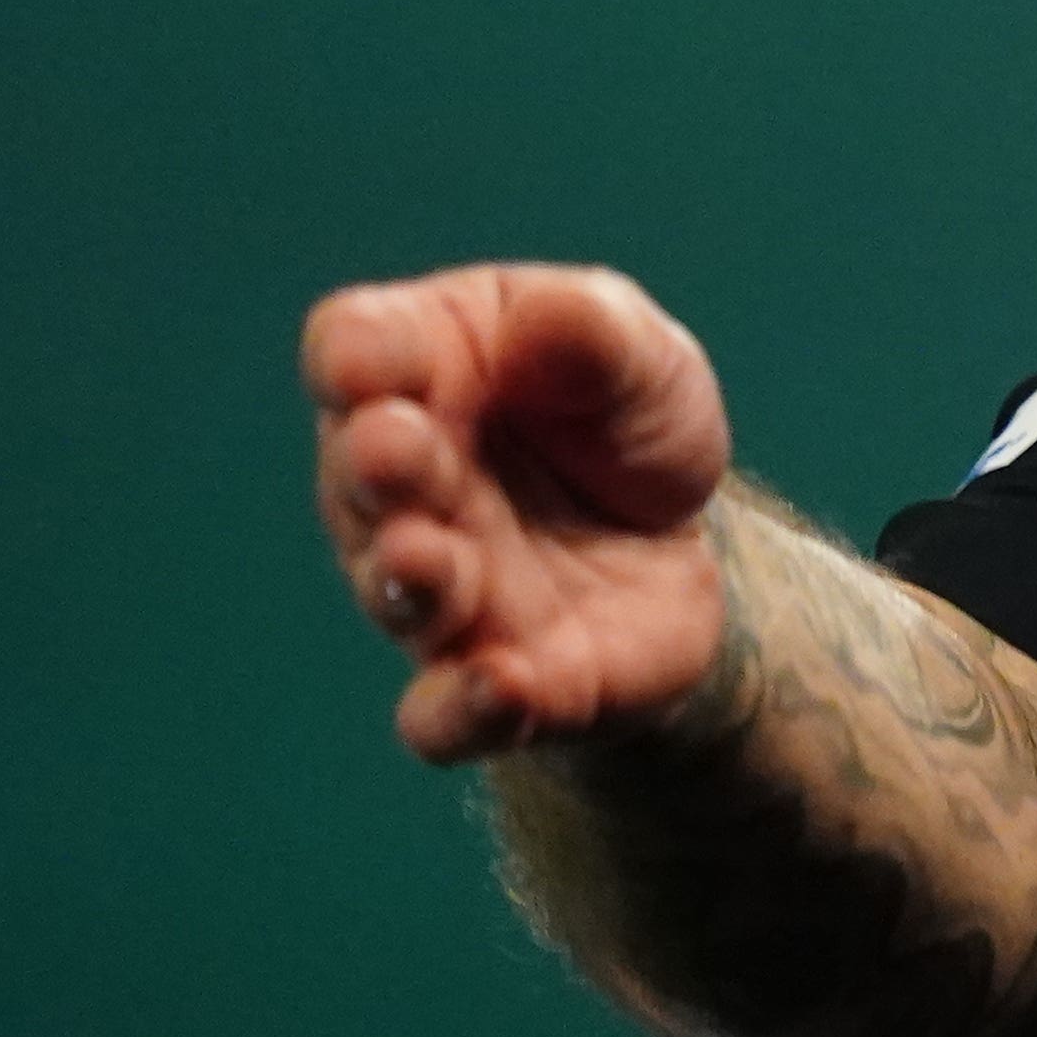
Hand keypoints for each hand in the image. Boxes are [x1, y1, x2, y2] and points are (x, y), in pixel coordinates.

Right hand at [306, 263, 736, 760]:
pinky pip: (445, 716)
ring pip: (399, 592)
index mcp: (422, 371)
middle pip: (361, 473)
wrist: (681, 550)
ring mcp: (442, 590)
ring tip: (430, 558)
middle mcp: (404, 485)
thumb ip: (596, 330)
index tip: (368, 360)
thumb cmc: (622, 427)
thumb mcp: (642, 356)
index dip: (355, 355)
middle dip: (375, 462)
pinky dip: (461, 708)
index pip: (357, 347)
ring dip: (409, 576)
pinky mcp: (499, 682)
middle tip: (395, 449)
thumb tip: (545, 320)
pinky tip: (500, 685)